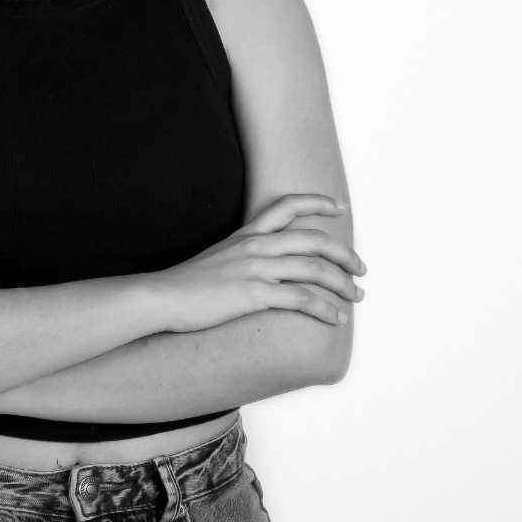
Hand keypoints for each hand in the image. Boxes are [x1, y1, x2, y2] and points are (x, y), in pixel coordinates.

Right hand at [148, 193, 365, 332]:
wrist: (160, 297)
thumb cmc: (184, 285)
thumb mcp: (216, 258)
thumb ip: (241, 255)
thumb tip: (261, 266)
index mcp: (246, 235)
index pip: (286, 207)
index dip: (316, 203)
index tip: (339, 208)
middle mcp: (255, 246)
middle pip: (313, 240)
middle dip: (344, 254)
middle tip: (361, 268)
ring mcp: (255, 268)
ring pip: (314, 269)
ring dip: (343, 284)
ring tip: (357, 297)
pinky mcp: (253, 294)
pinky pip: (301, 299)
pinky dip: (325, 308)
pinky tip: (336, 318)